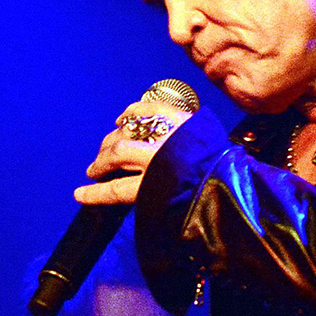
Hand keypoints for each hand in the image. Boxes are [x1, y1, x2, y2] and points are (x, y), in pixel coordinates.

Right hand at [74, 98, 193, 206]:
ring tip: (106, 147)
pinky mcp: (182, 119)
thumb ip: (149, 200)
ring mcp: (171, 135)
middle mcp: (163, 158)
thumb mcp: (174, 208)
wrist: (236, 179)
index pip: (118, 190)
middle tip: (94, 169)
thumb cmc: (205, 196)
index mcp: (161, 185)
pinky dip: (133, 111)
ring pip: (129, 131)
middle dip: (101, 162)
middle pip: (119, 155)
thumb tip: (121, 195)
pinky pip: (150, 107)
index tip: (79, 194)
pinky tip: (123, 119)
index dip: (96, 194)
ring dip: (112, 139)